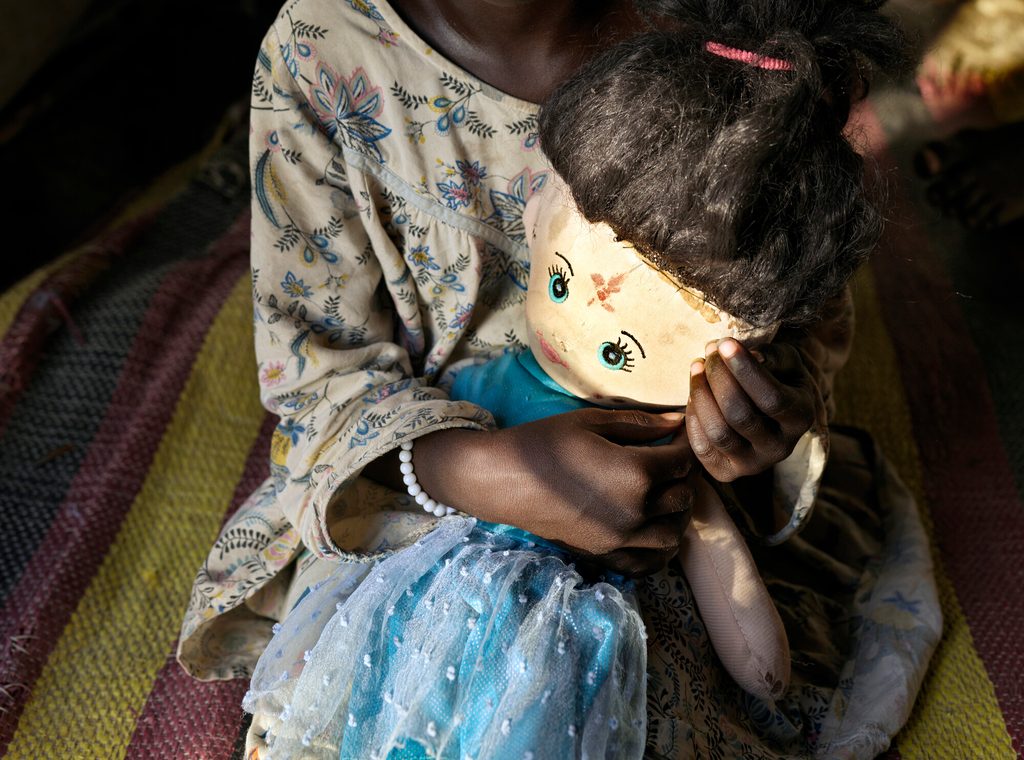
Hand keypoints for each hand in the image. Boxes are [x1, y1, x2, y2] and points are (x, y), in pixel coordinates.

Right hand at [413, 409, 696, 575]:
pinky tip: (654, 528)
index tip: (678, 435)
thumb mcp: (592, 422)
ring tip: (663, 493)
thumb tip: (678, 422)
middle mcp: (636, 511)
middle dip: (682, 476)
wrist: (503, 480)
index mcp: (636, 473)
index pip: (683, 461)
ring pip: (674, 532)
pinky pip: (649, 561)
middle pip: (683, 496)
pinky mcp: (605, 553)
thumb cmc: (544, 442)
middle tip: (668, 460)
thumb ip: (641, 424)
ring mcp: (621, 538)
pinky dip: (661, 548)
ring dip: (676, 512)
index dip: (685, 444)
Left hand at [685, 338, 824, 482]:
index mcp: (802, 418)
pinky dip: (693, 416)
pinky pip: (702, 446)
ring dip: (701, 394)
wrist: (772, 416)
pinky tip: (696, 393)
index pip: (771, 398)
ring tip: (697, 365)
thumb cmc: (780, 380)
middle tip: (709, 352)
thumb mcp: (787, 363)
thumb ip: (772, 355)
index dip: (744, 370)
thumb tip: (747, 353)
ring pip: (719, 433)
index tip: (725, 343)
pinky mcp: (727, 472)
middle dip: (718, 378)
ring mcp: (753, 465)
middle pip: (740, 415)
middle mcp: (780, 448)